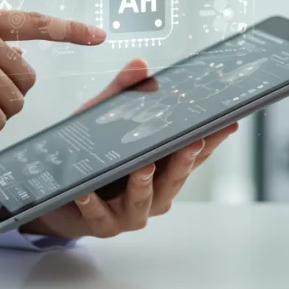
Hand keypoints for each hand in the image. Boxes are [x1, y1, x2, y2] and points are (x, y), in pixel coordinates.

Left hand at [20, 58, 237, 239]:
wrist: (58, 198)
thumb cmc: (90, 157)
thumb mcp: (104, 118)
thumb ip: (122, 92)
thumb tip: (140, 64)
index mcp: (162, 168)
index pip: (193, 154)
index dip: (212, 139)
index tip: (229, 123)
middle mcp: (154, 193)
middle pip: (175, 178)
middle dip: (185, 160)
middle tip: (194, 142)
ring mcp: (130, 213)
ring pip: (143, 201)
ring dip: (143, 184)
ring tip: (143, 166)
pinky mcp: (102, 225)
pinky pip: (99, 215)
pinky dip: (93, 204)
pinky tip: (86, 192)